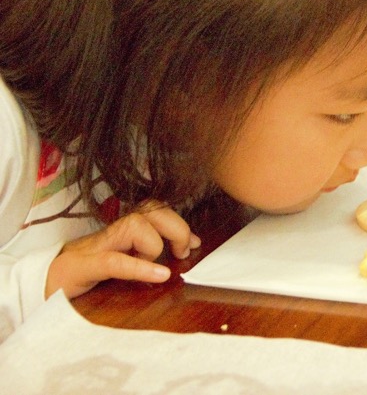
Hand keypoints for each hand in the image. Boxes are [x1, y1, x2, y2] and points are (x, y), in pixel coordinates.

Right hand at [45, 203, 201, 298]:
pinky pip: (116, 261)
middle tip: (183, 251)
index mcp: (123, 230)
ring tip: (159, 266)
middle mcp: (112, 232)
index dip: (178, 221)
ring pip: (136, 227)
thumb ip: (152, 250)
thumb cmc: (89, 272)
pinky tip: (160, 275)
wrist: (44, 285)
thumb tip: (189, 245)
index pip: (155, 209)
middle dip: (176, 227)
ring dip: (154, 246)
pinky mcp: (85, 266)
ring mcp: (97, 247)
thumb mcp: (124, 259)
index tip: (195, 242)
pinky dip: (141, 267)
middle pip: (151, 211)